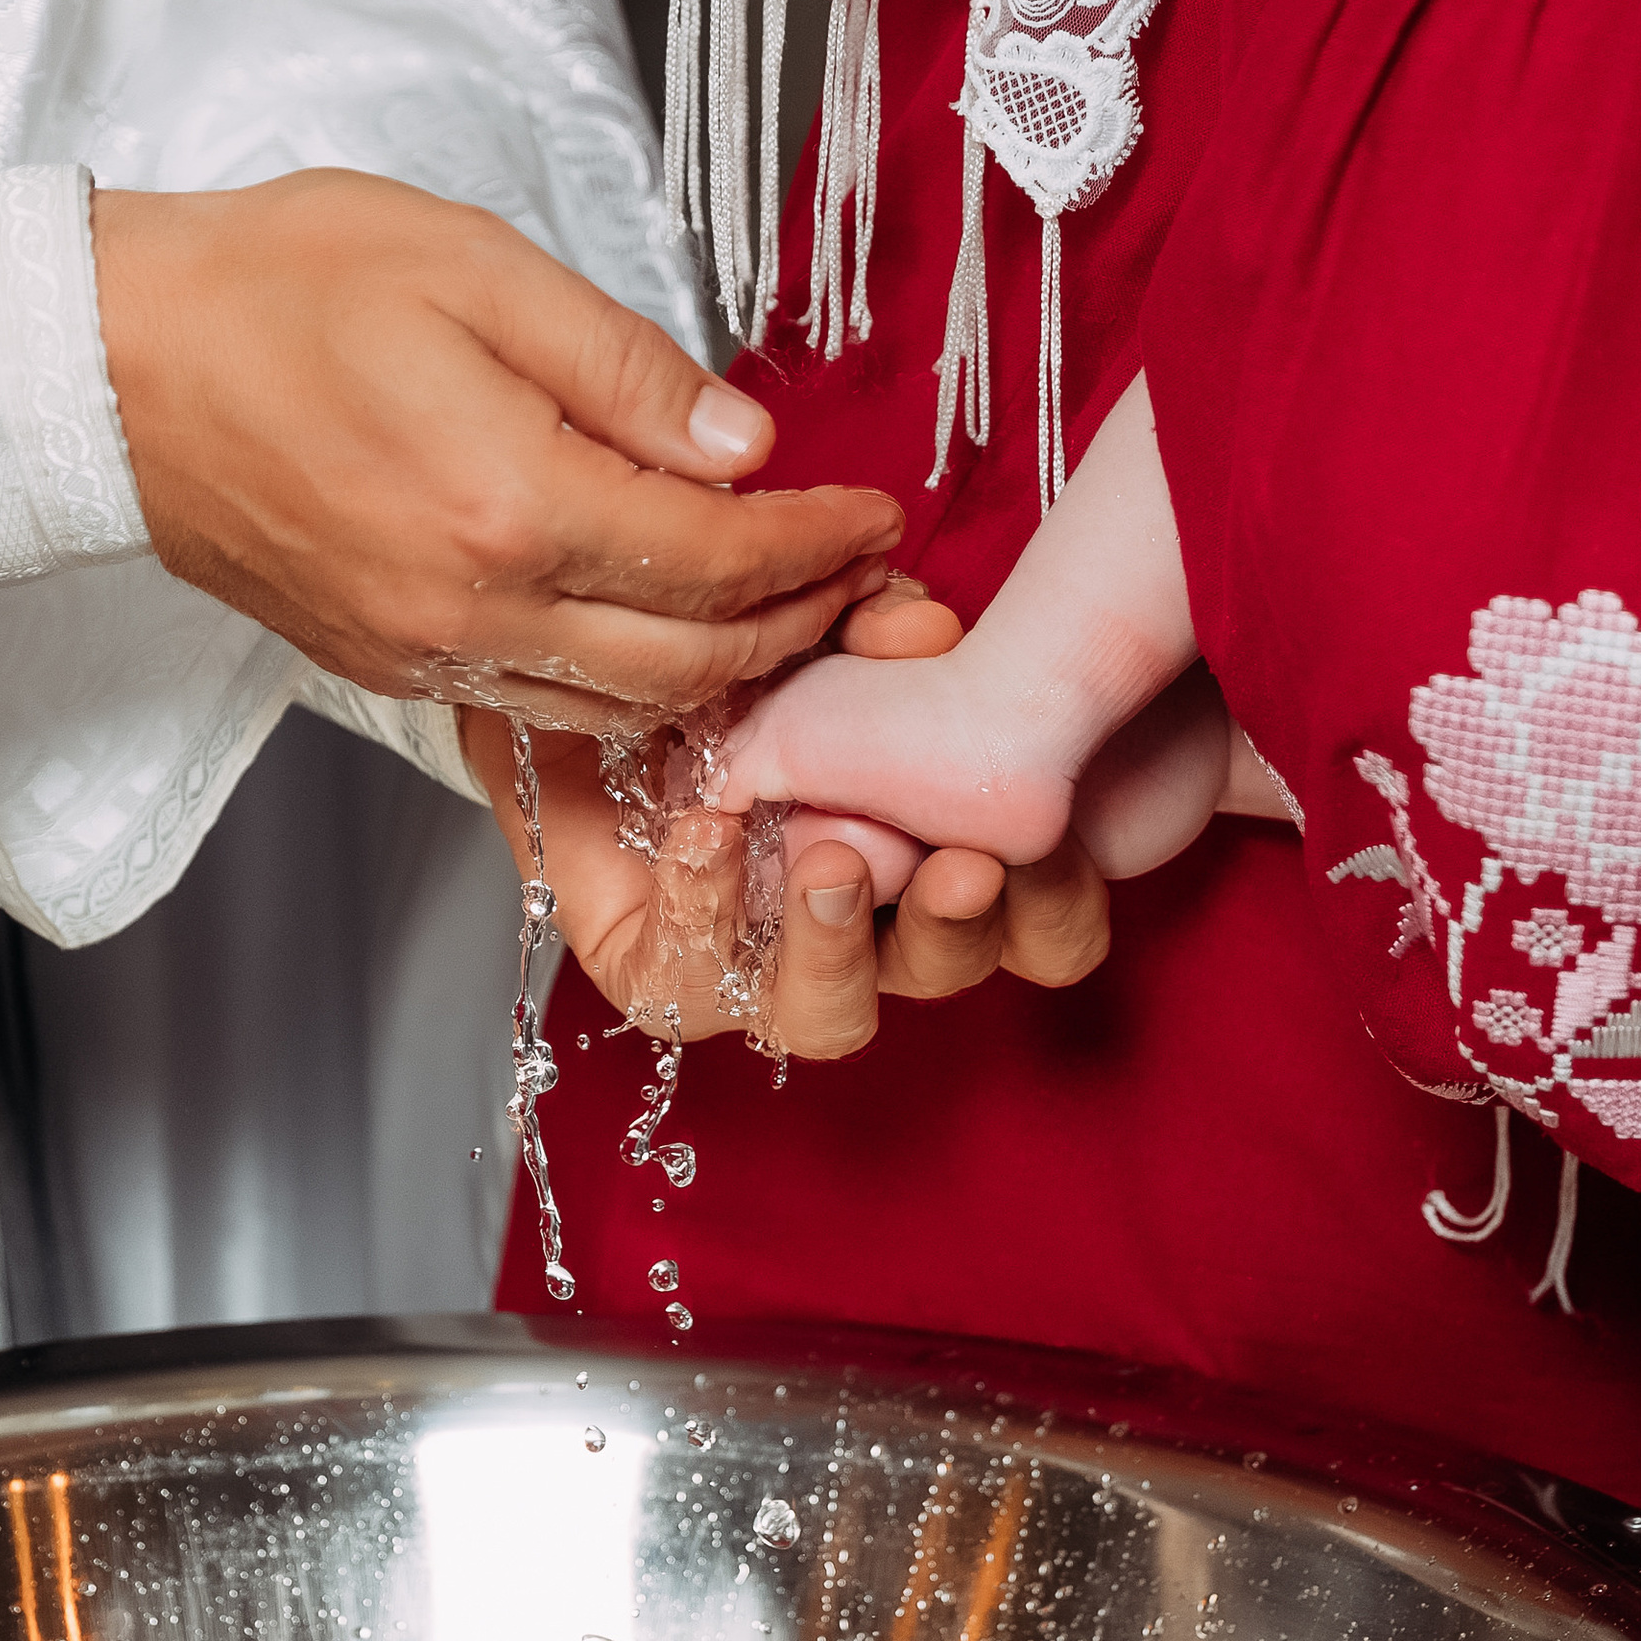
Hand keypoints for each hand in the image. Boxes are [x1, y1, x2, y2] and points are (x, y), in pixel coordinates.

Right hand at [93, 172, 904, 730]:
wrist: (110, 367)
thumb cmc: (280, 286)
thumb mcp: (474, 269)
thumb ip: (625, 367)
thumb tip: (744, 445)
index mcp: (509, 502)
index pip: (720, 558)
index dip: (820, 543)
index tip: (877, 512)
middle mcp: (475, 606)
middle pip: (696, 661)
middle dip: (801, 623)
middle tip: (860, 572)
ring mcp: (429, 652)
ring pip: (630, 706)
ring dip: (731, 671)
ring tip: (791, 607)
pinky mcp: (394, 667)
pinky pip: (550, 708)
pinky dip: (637, 688)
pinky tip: (674, 637)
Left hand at [457, 588, 1108, 1060]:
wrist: (583, 687)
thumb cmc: (734, 669)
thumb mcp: (820, 622)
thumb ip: (881, 624)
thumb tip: (925, 624)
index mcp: (942, 861)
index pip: (1047, 924)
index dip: (1058, 894)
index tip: (1044, 829)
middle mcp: (871, 936)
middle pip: (954, 974)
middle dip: (961, 925)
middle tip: (959, 867)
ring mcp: (769, 974)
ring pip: (833, 1018)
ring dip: (837, 945)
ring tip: (824, 861)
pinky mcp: (667, 983)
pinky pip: (696, 982)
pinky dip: (708, 905)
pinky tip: (704, 835)